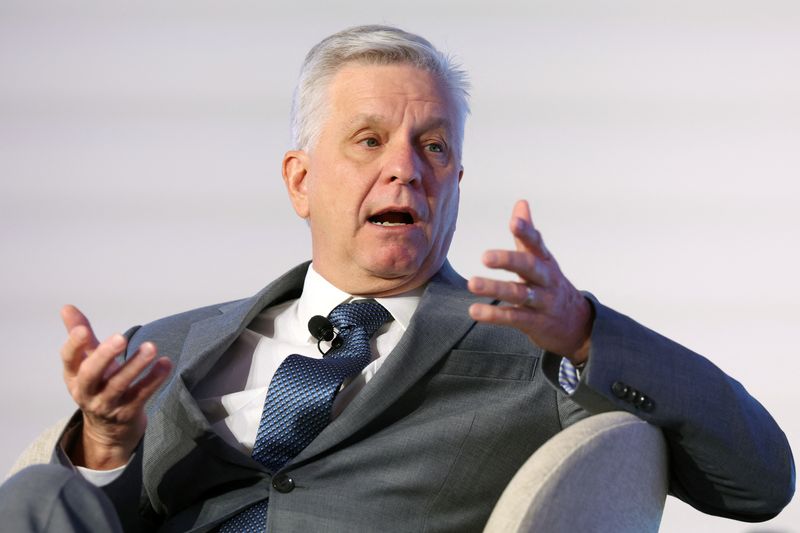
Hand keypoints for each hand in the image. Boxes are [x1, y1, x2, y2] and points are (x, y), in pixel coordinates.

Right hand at [60, 304, 171, 468]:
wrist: (109, 430)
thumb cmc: (98, 385)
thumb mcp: (86, 362)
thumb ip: (81, 336)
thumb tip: (66, 307)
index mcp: (74, 376)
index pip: (69, 359)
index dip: (74, 345)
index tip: (82, 330)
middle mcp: (87, 392)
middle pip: (91, 375)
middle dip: (105, 356)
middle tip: (120, 337)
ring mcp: (108, 404)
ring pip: (119, 385)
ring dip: (136, 365)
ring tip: (152, 347)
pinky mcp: (128, 412)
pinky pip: (142, 395)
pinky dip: (154, 379)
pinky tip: (166, 363)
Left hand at [467, 200, 592, 363]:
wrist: (578, 325)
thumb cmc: (552, 286)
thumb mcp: (543, 259)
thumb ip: (528, 235)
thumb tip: (521, 203)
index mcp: (545, 262)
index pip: (536, 243)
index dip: (526, 232)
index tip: (514, 221)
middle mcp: (546, 280)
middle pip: (529, 267)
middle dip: (508, 261)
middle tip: (485, 257)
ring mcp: (543, 302)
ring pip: (519, 294)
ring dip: (495, 289)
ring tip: (471, 283)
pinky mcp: (536, 323)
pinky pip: (514, 318)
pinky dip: (494, 315)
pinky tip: (475, 311)